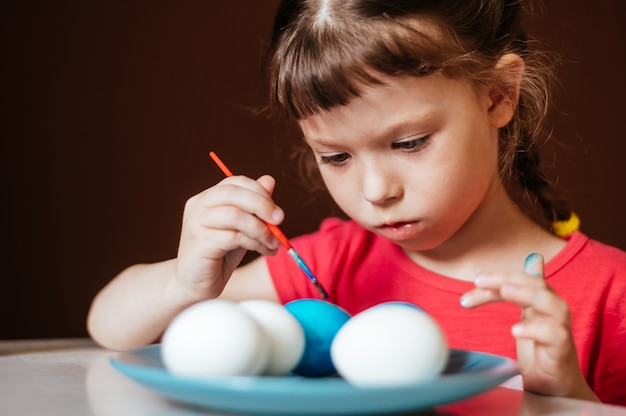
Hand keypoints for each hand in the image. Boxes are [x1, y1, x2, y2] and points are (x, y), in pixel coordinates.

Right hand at [173, 174, 283, 302]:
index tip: (276, 212)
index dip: (260, 193)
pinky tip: (263, 251)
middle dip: (262, 205)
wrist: (195, 286)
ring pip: (236, 216)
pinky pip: (234, 237)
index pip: (236, 183)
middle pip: (234, 193)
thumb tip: (269, 180)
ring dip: (261, 229)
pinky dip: (255, 243)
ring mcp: (196, 223)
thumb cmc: (220, 256)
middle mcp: (198, 206)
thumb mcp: (241, 227)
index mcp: (207, 198)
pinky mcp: (199, 243)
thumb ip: (253, 206)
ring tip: (273, 243)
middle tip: (279, 220)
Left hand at [460, 253, 598, 400]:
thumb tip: (532, 257)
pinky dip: (535, 329)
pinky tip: (515, 330)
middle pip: (536, 284)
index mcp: (541, 299)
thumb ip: (521, 291)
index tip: (472, 283)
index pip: (519, 280)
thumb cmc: (540, 349)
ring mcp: (560, 328)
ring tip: (504, 291)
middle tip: (479, 280)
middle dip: (507, 279)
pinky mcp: (562, 350)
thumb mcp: (526, 315)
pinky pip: (554, 334)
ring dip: (527, 294)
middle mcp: (553, 309)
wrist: (556, 386)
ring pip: (552, 304)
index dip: (495, 279)